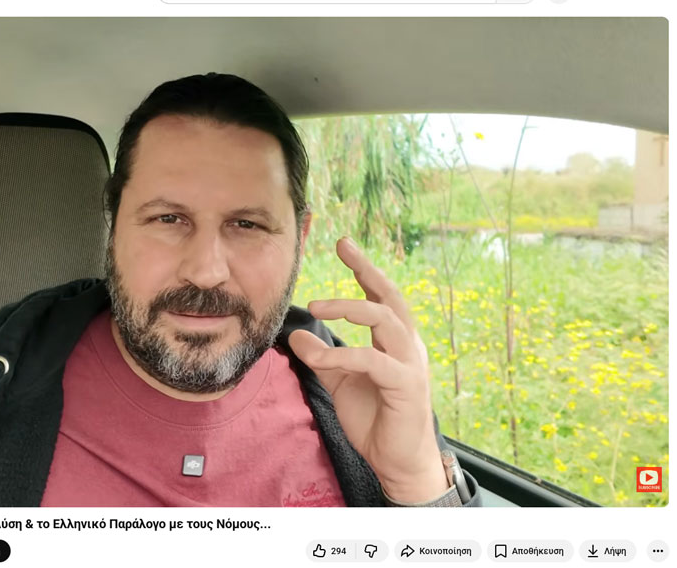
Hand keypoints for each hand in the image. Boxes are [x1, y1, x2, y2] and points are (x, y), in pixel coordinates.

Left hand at [288, 237, 447, 502]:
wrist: (397, 462)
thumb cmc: (375, 419)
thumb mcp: (341, 383)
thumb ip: (323, 358)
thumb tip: (296, 335)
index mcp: (395, 341)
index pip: (381, 296)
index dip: (364, 269)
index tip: (344, 244)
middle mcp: (408, 346)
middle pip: (390, 297)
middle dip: (367, 268)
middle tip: (342, 246)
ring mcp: (410, 364)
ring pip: (385, 320)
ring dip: (349, 308)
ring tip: (316, 306)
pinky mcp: (405, 385)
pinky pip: (372, 360)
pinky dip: (342, 355)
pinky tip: (318, 358)